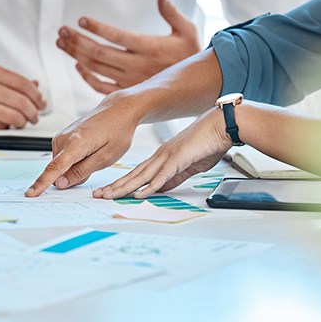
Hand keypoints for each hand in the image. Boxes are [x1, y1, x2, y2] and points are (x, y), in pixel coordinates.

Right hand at [0, 62, 46, 130]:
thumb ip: (7, 80)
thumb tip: (35, 86)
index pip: (23, 84)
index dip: (37, 96)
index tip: (41, 102)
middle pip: (22, 102)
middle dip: (33, 112)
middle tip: (35, 116)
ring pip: (14, 117)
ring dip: (23, 122)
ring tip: (23, 122)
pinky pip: (0, 127)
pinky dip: (8, 128)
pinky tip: (7, 126)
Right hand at [25, 93, 139, 196]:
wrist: (117, 111)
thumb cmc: (116, 132)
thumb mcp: (106, 158)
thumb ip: (82, 172)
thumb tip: (60, 183)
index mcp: (75, 144)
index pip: (54, 168)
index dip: (41, 184)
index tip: (30, 194)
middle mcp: (63, 139)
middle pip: (58, 171)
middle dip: (73, 177)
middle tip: (95, 164)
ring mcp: (60, 137)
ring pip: (61, 166)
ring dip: (75, 169)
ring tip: (94, 154)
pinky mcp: (61, 138)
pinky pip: (63, 159)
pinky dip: (74, 162)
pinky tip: (88, 151)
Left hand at [57, 0, 199, 93]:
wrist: (195, 85)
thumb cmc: (189, 54)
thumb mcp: (186, 30)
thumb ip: (171, 12)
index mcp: (149, 47)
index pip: (117, 36)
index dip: (97, 28)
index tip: (81, 21)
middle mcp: (137, 65)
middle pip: (99, 53)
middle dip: (77, 41)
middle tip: (62, 31)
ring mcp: (130, 80)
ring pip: (96, 68)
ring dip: (77, 55)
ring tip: (63, 43)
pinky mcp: (128, 91)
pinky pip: (101, 87)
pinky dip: (87, 77)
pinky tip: (78, 65)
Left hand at [94, 109, 231, 199]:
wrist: (221, 125)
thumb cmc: (208, 143)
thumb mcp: (188, 165)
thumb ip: (174, 177)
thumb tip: (161, 189)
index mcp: (162, 157)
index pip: (137, 173)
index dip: (122, 183)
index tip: (108, 191)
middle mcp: (160, 156)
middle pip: (133, 175)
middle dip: (115, 186)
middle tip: (98, 194)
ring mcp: (168, 157)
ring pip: (141, 176)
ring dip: (125, 188)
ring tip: (109, 196)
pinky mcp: (178, 159)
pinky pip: (161, 176)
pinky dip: (150, 186)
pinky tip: (139, 194)